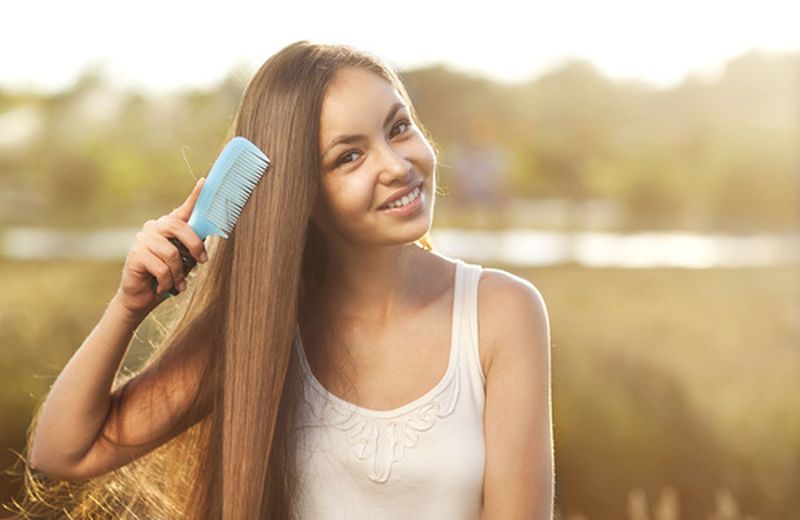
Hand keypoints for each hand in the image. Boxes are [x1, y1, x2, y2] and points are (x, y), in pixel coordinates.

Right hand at [115, 178, 208, 317]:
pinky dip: (167, 282)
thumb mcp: (185, 261)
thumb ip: (193, 247)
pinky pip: (161, 268)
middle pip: (179, 227)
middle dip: (194, 246)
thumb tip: (207, 237)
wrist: (143, 297)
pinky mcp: (135, 255)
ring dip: (179, 274)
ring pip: (171, 254)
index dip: (195, 196)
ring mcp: (143, 240)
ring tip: (178, 283)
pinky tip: (163, 287)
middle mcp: (154, 228)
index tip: (205, 182)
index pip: (183, 209)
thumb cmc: (167, 277)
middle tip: (202, 261)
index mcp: (169, 227)